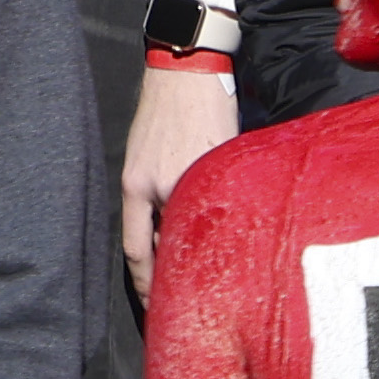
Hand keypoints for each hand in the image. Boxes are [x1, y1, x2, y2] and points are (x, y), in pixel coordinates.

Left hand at [120, 60, 228, 299]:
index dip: (145, 283)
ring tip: (221, 265)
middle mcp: (161, 187)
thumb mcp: (143, 157)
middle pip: (170, 243)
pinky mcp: (223, 164)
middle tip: (189, 297)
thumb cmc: (164, 114)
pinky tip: (243, 224)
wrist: (186, 73)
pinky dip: (232, 216)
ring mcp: (194, 177)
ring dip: (208, 245)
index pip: (135, 249)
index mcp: (136, 187)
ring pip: (201, 226)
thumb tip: (170, 227)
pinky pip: (227, 202)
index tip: (155, 304)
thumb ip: (153, 192)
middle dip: (178, 272)